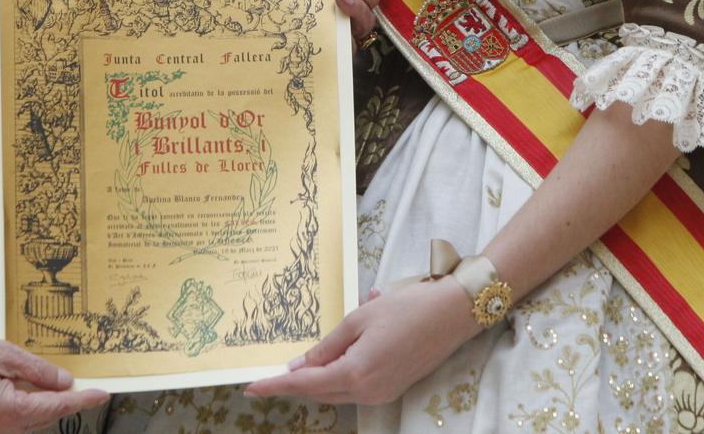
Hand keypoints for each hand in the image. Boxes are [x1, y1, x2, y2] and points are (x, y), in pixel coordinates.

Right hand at [0, 331, 107, 432]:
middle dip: (66, 400)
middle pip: (47, 416)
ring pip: (33, 419)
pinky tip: (34, 388)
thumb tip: (65, 382)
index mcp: (9, 411)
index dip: (82, 399)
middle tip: (86, 384)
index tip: (102, 394)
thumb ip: (39, 372)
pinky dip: (30, 404)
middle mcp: (1, 428)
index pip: (57, 407)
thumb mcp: (6, 354)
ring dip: (47, 402)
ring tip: (59, 382)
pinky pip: (17, 418)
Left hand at [245, 276, 476, 405]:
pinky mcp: (392, 389)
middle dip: (295, 383)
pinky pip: (355, 388)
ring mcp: (382, 394)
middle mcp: (368, 392)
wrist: (452, 313)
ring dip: (318, 379)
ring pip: (337, 392)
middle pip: (319, 392)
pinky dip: (339, 376)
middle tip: (270, 372)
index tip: (251, 387)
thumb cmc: (406, 308)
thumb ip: (326, 346)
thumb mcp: (358, 319)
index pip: (304, 384)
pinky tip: (338, 354)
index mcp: (355, 374)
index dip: (275, 385)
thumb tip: (299, 366)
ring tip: (303, 360)